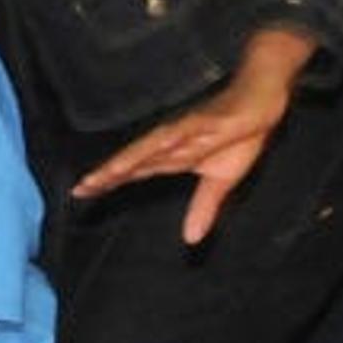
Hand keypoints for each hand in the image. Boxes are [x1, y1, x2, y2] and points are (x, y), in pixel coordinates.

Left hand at [74, 25, 311, 242]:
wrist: (261, 102)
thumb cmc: (239, 137)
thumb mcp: (221, 183)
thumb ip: (203, 208)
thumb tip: (191, 240)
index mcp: (171, 157)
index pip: (133, 171)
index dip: (109, 182)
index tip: (81, 193)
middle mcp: (170, 143)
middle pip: (133, 160)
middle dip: (108, 174)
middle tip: (80, 189)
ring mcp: (184, 130)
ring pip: (149, 146)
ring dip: (128, 160)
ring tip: (106, 174)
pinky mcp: (203, 120)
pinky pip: (183, 130)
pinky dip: (166, 139)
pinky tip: (152, 148)